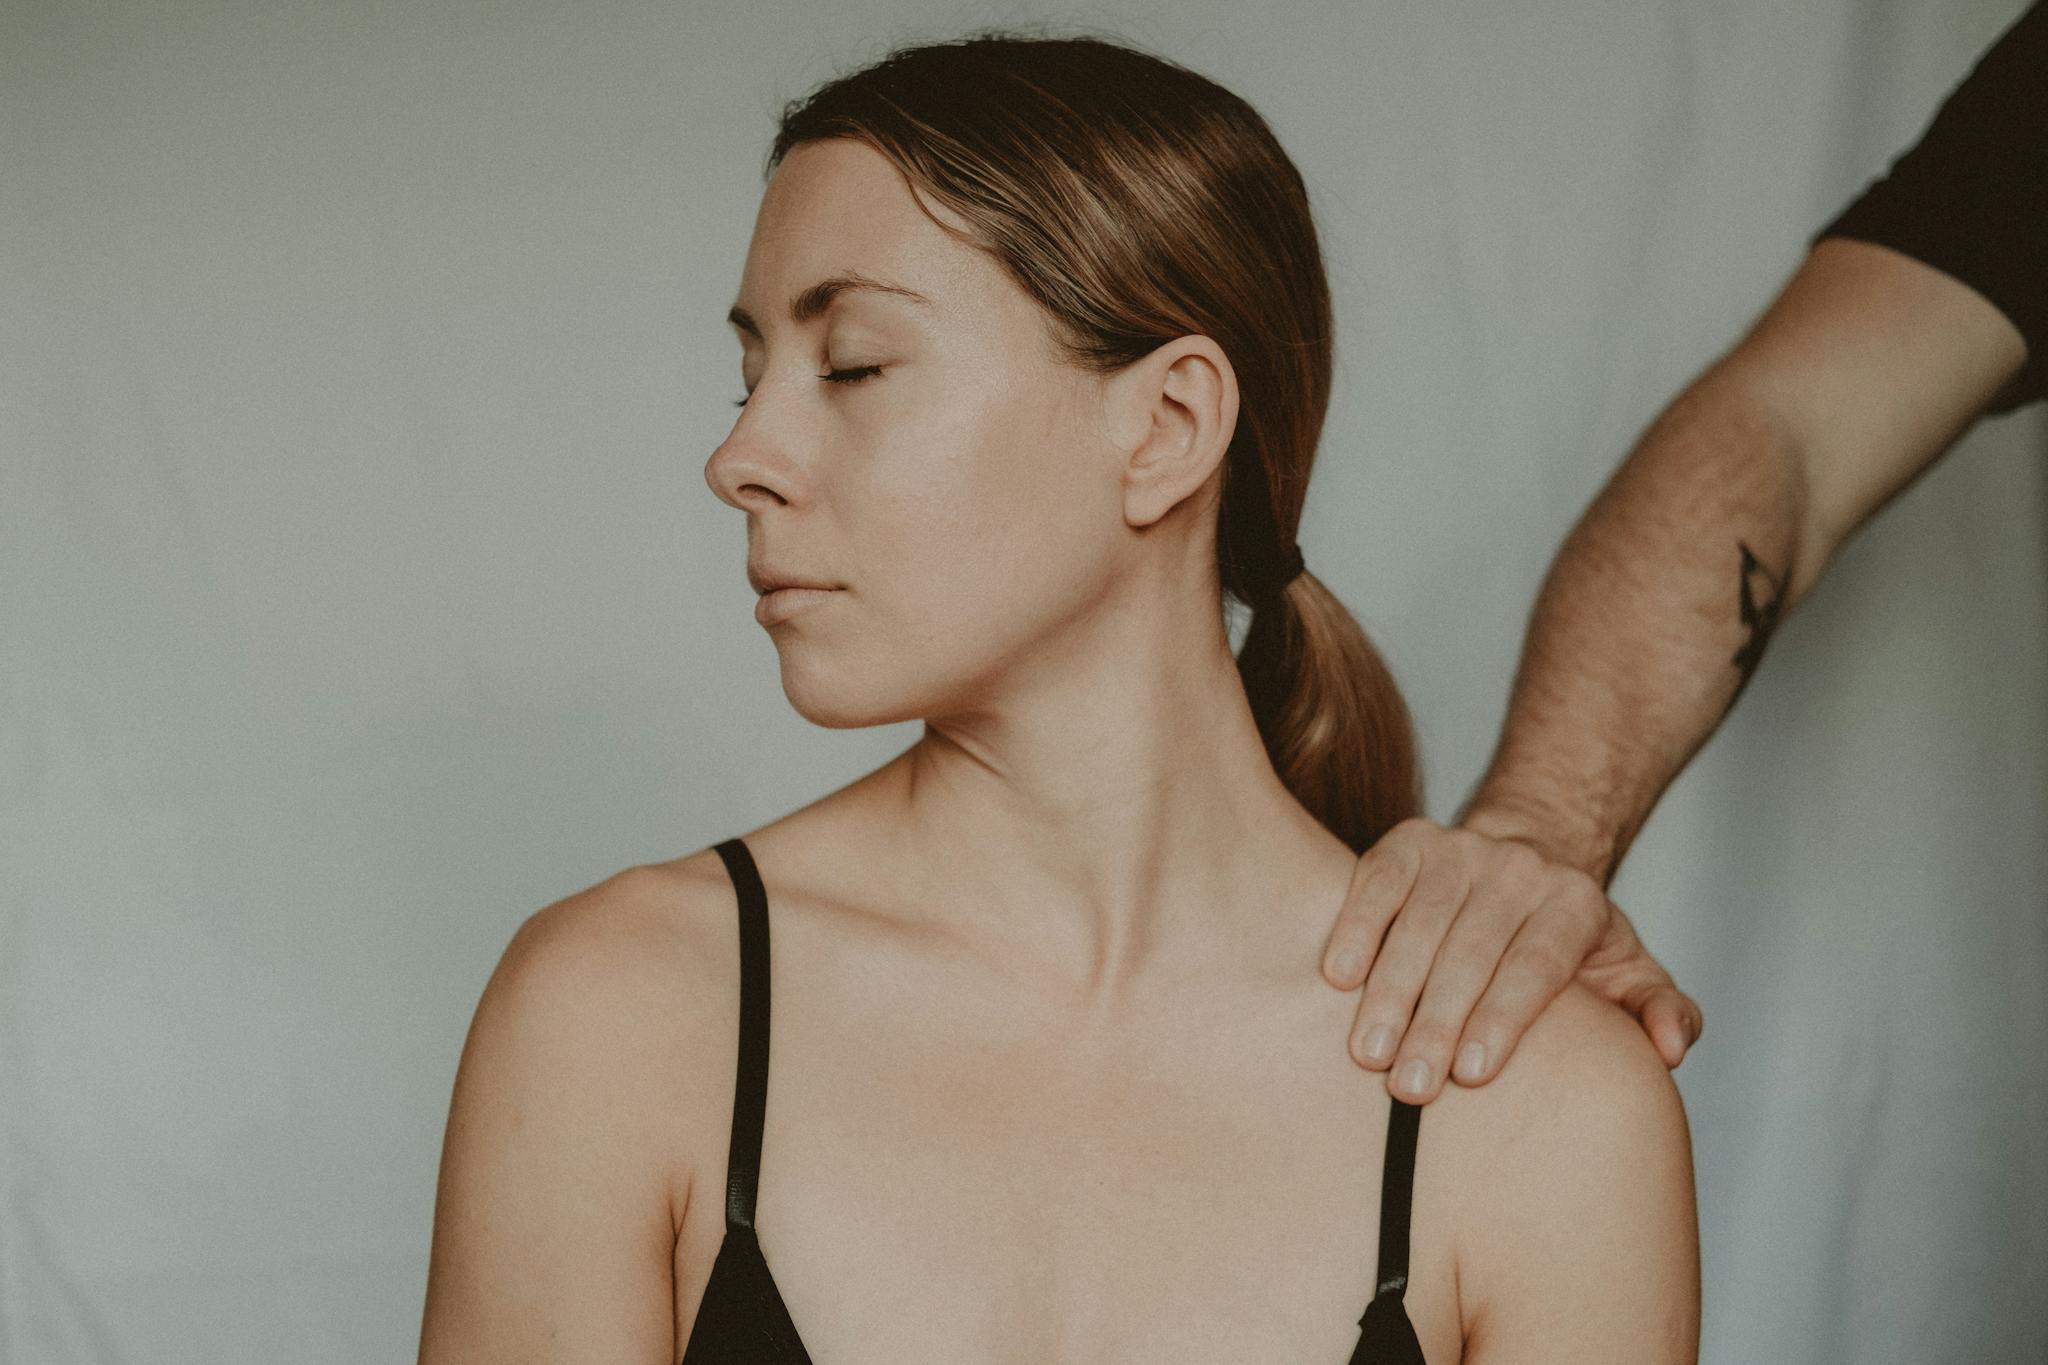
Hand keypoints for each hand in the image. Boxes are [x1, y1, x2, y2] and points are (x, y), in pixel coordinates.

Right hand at [1319, 816, 1700, 1102]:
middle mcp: (1520, 868)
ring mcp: (1460, 849)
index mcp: (1576, 903)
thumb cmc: (1569, 940)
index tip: (1472, 1073)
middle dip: (1437, 1022)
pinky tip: (1337, 977)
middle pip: (1472, 950)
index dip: (1504, 1017)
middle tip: (1410, 1087)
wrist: (1526, 856)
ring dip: (1390, 991)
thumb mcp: (1628, 972)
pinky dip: (1355, 928)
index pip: (1537, 963)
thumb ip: (1660, 1011)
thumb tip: (1671, 1048)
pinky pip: (1376, 884)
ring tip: (1368, 1053)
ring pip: (1419, 923)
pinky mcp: (1409, 841)